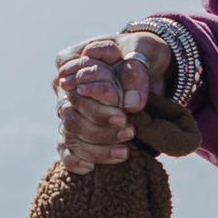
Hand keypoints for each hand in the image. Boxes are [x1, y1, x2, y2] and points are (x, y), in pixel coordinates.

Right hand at [52, 29, 171, 174]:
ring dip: (96, 146)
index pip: (71, 81)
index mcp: (73, 59)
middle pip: (69, 112)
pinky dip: (76, 161)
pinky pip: (66, 151)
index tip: (120, 104)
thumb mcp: (143, 49)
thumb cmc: (142, 52)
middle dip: (98, 125)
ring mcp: (69, 110)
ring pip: (69, 134)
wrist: (152, 71)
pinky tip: (92, 168)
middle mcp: (65, 87)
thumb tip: (131, 104)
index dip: (94, 96)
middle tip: (128, 128)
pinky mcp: (77, 131)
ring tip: (124, 150)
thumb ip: (135, 70)